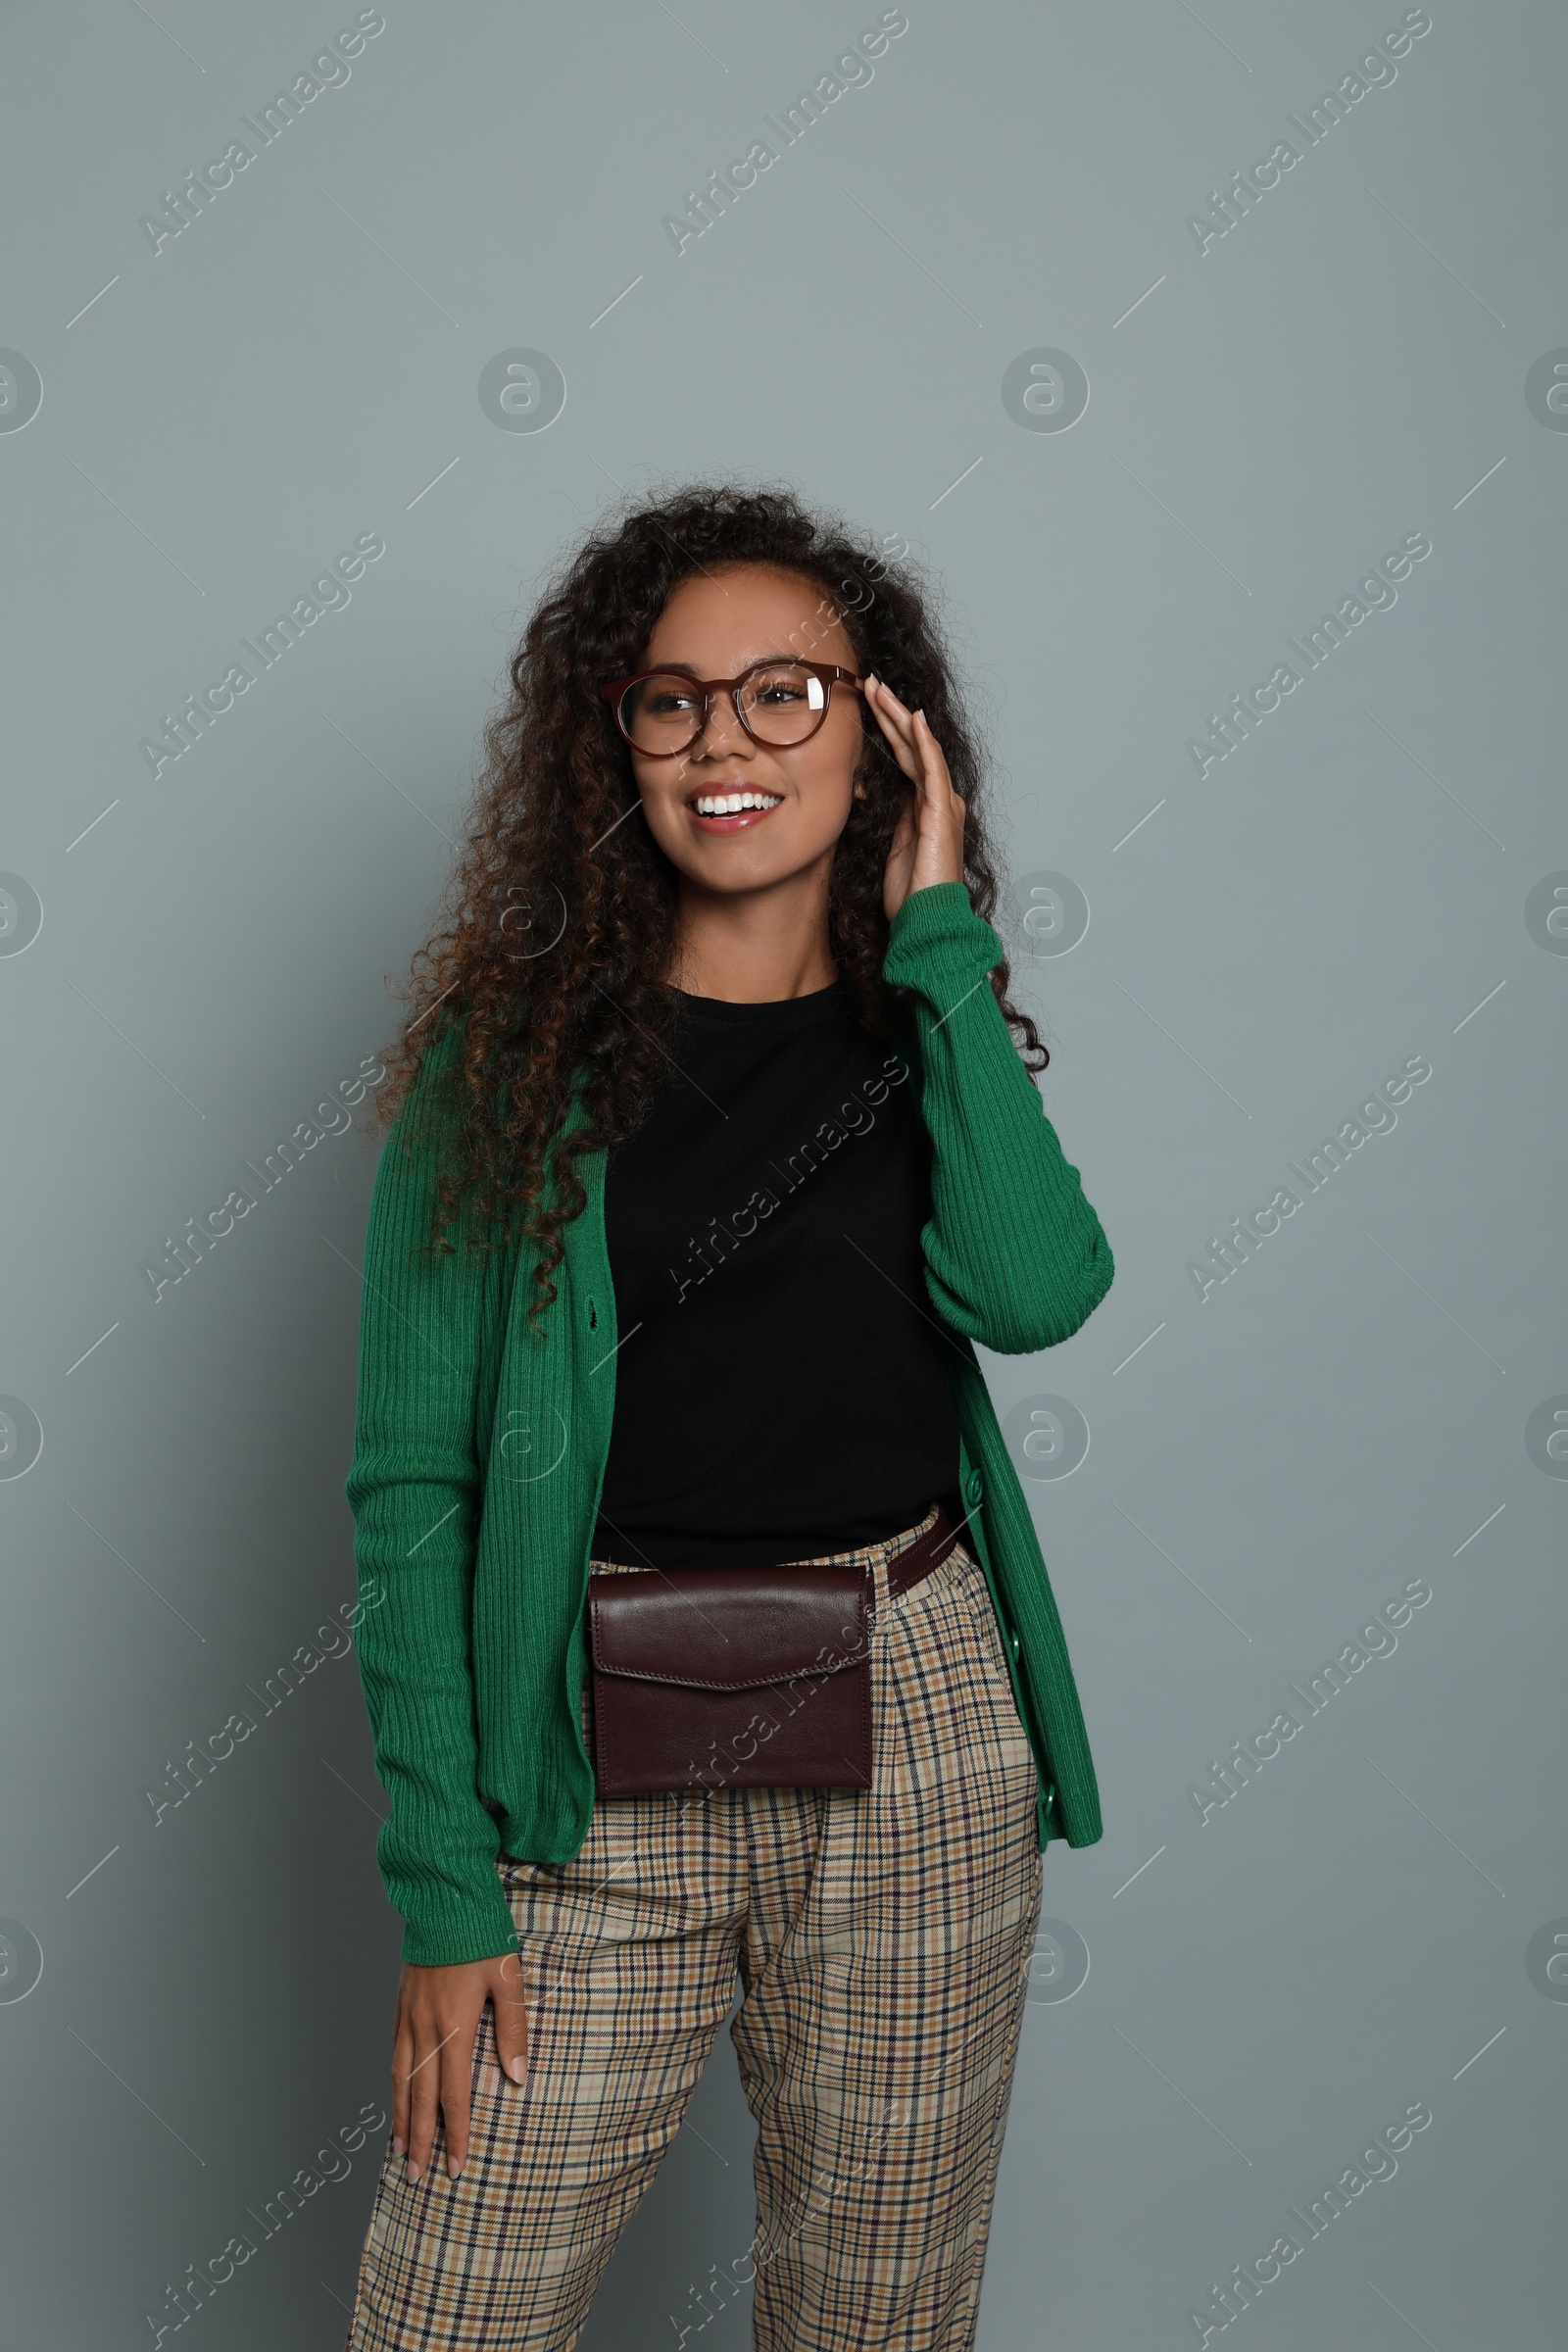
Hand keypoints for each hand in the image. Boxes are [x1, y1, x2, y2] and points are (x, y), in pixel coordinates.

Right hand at [391, 1953, 528, 2181]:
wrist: (443, 1898)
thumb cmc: (482, 1936)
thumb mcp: (509, 1978)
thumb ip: (514, 2029)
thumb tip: (518, 2077)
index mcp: (455, 2026)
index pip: (453, 2095)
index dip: (455, 2133)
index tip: (456, 2166)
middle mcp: (425, 2028)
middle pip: (420, 2097)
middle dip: (419, 2140)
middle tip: (417, 2177)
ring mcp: (408, 2017)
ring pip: (400, 2080)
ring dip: (400, 2119)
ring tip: (399, 2150)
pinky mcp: (401, 2005)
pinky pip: (394, 2055)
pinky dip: (394, 2084)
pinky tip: (397, 2097)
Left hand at [865, 675, 967, 921]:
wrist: (926, 918)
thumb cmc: (909, 893)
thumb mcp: (890, 845)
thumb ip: (887, 816)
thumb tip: (869, 792)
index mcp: (923, 806)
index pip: (903, 756)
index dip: (885, 728)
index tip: (865, 703)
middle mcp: (937, 799)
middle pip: (911, 745)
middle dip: (890, 712)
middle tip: (870, 682)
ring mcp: (942, 803)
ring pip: (920, 748)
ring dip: (900, 717)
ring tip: (880, 690)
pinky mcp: (941, 812)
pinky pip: (933, 769)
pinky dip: (923, 742)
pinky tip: (914, 718)